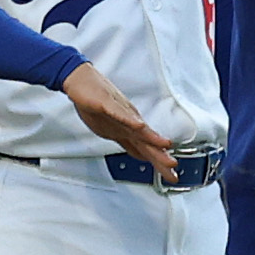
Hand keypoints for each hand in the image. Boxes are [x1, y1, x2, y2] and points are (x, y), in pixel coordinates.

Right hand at [61, 60, 175, 180]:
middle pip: (147, 143)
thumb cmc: (95, 101)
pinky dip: (130, 120)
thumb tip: (140, 154)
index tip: (170, 175)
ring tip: (165, 146)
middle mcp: (128, 122)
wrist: (81, 80)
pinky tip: (138, 125)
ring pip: (138, 128)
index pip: (146, 150)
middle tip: (173, 168)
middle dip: (160, 157)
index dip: (158, 163)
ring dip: (152, 138)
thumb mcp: (110, 130)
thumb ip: (127, 141)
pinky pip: (119, 113)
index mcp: (129, 129)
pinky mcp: (107, 103)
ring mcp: (119, 112)